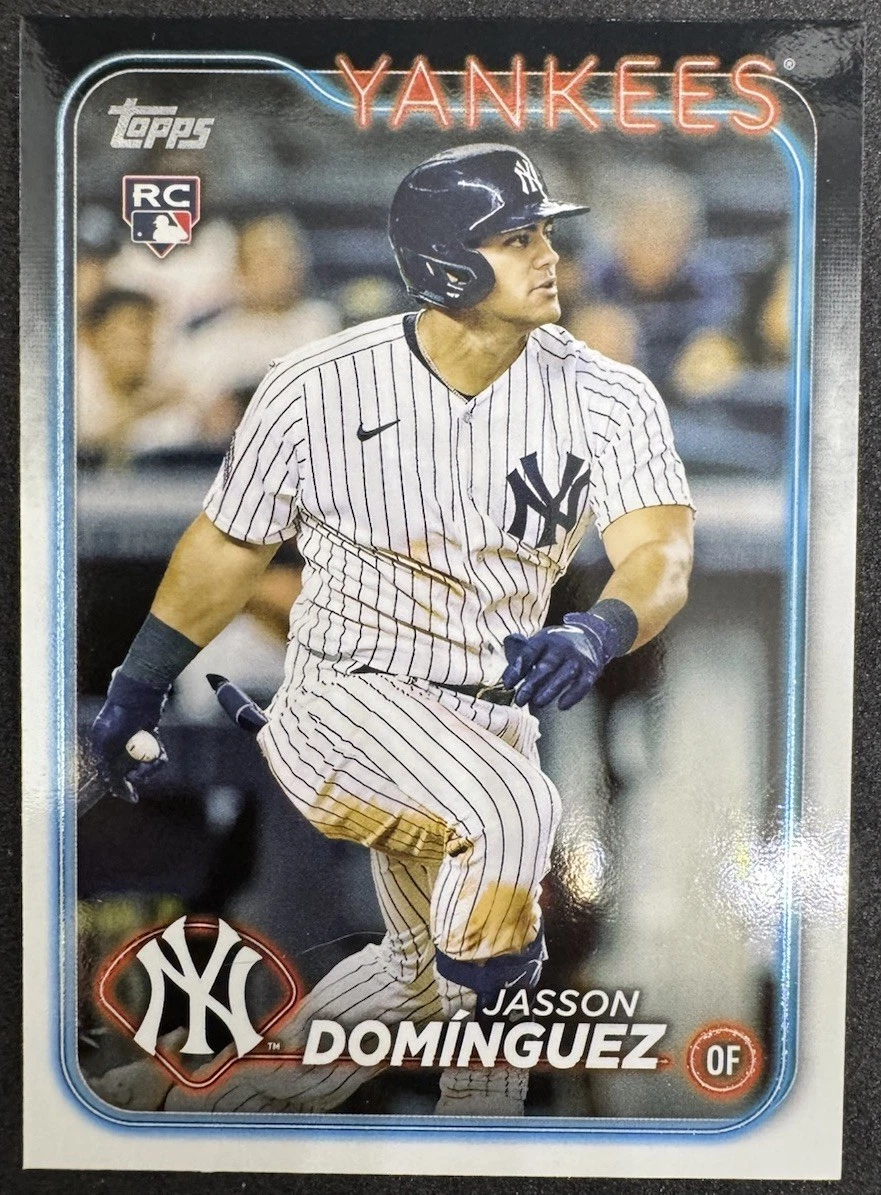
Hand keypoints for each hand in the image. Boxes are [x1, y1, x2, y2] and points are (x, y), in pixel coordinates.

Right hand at [89, 671, 169, 801]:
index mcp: (103, 750)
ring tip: (155, 756)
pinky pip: (156, 753)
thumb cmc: (119, 717)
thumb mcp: (106, 743)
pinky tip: (160, 749)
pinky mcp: (150, 737)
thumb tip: (112, 786)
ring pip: (146, 765)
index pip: (110, 777)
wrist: (139, 695)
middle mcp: (119, 748)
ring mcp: (135, 743)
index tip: (132, 798)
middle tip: (143, 770)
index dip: (121, 788)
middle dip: (141, 773)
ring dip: (151, 764)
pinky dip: (159, 753)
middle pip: (131, 773)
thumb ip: (106, 766)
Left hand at [502, 611, 619, 710]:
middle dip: (532, 683)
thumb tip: (506, 654)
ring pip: (565, 674)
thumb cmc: (555, 646)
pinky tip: (561, 706)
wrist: (591, 637)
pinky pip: (583, 684)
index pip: (530, 652)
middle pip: (547, 665)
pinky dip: (573, 695)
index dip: (518, 668)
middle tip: (520, 700)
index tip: (508, 684)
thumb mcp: (538, 642)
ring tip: (538, 703)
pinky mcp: (591, 671)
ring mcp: (578, 658)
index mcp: (545, 639)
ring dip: (551, 689)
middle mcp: (562, 647)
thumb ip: (520, 650)